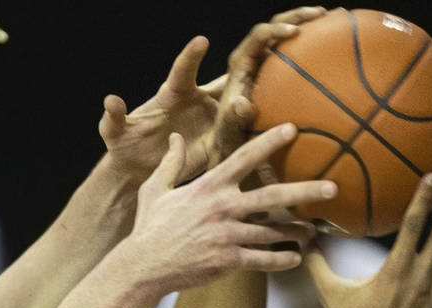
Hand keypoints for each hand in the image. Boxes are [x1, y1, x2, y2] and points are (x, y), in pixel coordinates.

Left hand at [99, 7, 326, 180]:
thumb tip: (109, 100)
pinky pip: (261, 101)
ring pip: (258, 69)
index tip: (201, 42)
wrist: (144, 166)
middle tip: (302, 17)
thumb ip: (113, 118)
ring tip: (320, 20)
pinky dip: (286, 85)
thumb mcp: (117, 134)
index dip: (190, 57)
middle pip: (241, 52)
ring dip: (288, 44)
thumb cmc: (129, 146)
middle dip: (272, 29)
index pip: (185, 71)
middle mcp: (204, 90)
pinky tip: (322, 70)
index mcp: (175, 92)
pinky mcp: (232, 123)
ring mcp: (222, 103)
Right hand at [121, 124, 331, 290]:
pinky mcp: (227, 261)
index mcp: (208, 187)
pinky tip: (296, 259)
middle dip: (306, 191)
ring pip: (273, 231)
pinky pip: (262, 260)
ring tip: (315, 231)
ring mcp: (226, 235)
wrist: (142, 266)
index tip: (294, 129)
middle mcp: (222, 208)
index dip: (270, 142)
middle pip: (272, 195)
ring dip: (297, 231)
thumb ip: (169, 163)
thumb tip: (173, 137)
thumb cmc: (148, 228)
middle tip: (333, 188)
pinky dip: (282, 260)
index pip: (244, 158)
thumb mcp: (154, 190)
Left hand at [209, 6, 327, 164]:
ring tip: (336, 17)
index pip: (258, 36)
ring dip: (311, 24)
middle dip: (298, 16)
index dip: (275, 29)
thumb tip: (242, 104)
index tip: (295, 32)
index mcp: (241, 66)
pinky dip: (318, 45)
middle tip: (322, 13)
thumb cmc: (232, 140)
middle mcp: (255, 61)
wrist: (237, 149)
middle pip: (275, 26)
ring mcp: (269, 66)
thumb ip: (233, 119)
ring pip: (290, 36)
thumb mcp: (230, 132)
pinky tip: (342, 44)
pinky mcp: (282, 75)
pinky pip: (300, 55)